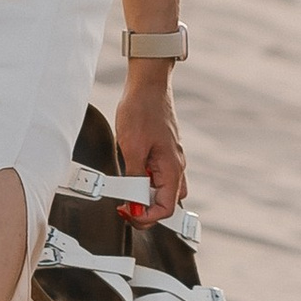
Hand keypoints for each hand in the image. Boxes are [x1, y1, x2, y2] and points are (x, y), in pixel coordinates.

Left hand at [113, 69, 185, 216]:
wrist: (147, 84)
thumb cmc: (141, 110)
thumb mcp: (132, 148)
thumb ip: (134, 178)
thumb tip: (133, 202)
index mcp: (172, 168)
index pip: (167, 208)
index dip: (146, 216)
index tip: (128, 212)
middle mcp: (175, 166)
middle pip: (167, 202)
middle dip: (146, 210)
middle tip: (124, 206)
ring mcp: (169, 158)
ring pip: (162, 190)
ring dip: (144, 196)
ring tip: (126, 192)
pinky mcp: (162, 151)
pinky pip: (156, 175)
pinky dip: (143, 182)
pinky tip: (129, 175)